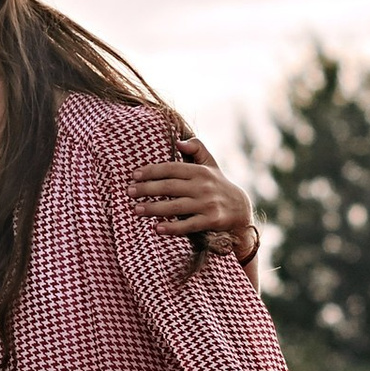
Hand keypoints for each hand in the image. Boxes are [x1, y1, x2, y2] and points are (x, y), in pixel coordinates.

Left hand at [132, 159, 256, 259]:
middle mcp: (203, 186)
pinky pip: (189, 225)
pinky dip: (173, 227)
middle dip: (147, 189)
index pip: (171, 169)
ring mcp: (207, 204)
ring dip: (154, 208)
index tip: (134, 175)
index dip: (151, 171)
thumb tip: (178, 142)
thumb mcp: (210, 163)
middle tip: (129, 192)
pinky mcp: (211, 221)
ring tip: (136, 210)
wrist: (240, 209)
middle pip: (170, 187)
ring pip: (176, 206)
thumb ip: (196, 148)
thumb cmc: (217, 184)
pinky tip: (157, 228)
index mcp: (200, 171)